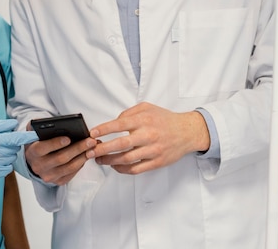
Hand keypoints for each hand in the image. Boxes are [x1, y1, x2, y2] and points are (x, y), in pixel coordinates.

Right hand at [0, 119, 37, 182]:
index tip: (36, 135)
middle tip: (0, 142)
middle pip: (13, 149)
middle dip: (11, 144)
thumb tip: (14, 124)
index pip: (12, 139)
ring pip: (11, 159)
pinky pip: (7, 169)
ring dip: (7, 154)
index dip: (26, 137)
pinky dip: (4, 164)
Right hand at [25, 131, 96, 185]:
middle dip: (77, 148)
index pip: (42, 148)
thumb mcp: (34, 133)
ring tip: (92, 147)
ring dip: (83, 157)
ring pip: (69, 167)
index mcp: (32, 152)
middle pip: (60, 158)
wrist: (35, 161)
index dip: (55, 143)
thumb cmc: (38, 143)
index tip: (68, 138)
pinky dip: (81, 164)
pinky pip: (72, 173)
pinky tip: (87, 155)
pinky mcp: (58, 181)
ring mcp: (48, 176)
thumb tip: (44, 121)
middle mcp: (39, 166)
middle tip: (90, 141)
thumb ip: (37, 125)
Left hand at [85, 102, 209, 174]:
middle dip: (102, 149)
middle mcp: (148, 135)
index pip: (119, 125)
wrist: (187, 132)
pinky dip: (122, 170)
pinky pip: (136, 169)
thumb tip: (114, 122)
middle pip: (120, 144)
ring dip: (109, 161)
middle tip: (90, 151)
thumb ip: (129, 113)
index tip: (92, 134)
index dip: (103, 130)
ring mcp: (153, 150)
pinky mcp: (157, 162)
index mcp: (144, 120)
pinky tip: (114, 166)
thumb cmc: (164, 119)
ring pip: (126, 159)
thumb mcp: (147, 107)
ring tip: (99, 160)